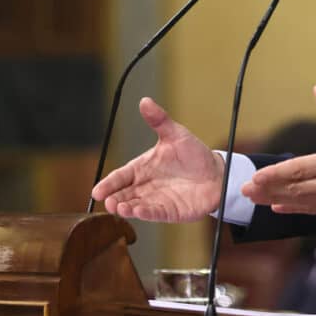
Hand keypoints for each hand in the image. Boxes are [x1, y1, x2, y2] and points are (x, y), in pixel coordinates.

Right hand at [91, 97, 224, 221]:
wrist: (217, 173)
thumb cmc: (194, 154)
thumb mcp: (175, 135)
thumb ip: (159, 120)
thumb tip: (145, 101)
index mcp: (143, 167)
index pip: (121, 177)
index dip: (108, 184)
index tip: (97, 191)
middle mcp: (146, 185)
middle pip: (124, 194)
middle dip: (114, 199)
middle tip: (107, 202)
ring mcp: (156, 200)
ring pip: (136, 205)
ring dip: (126, 208)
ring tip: (119, 207)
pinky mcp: (169, 211)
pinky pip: (154, 214)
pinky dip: (145, 214)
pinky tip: (138, 212)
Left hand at [242, 84, 315, 214]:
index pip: (298, 170)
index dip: (275, 174)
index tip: (256, 176)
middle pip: (294, 189)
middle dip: (268, 189)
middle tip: (246, 189)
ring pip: (301, 202)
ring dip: (277, 200)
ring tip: (257, 199)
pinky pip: (314, 211)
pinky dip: (295, 209)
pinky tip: (280, 207)